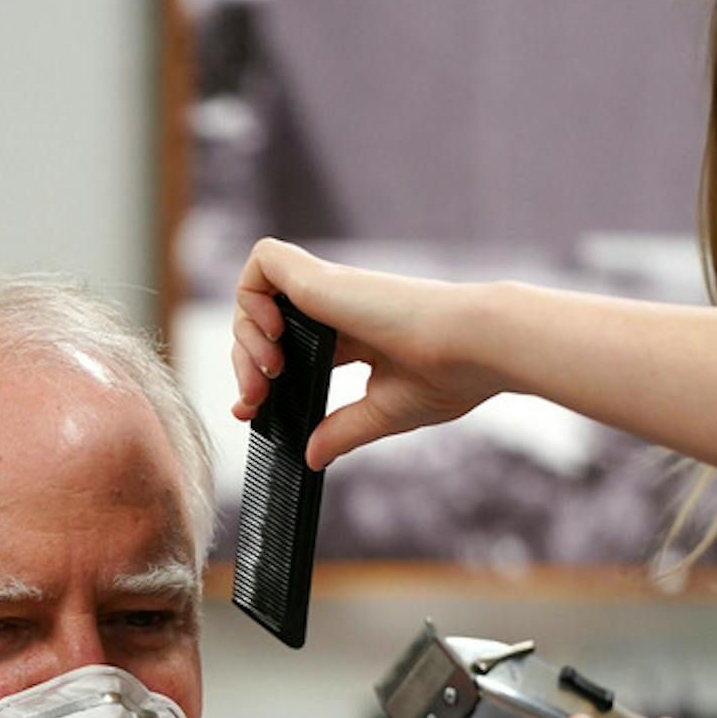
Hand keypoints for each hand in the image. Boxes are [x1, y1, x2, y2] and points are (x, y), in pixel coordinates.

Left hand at [230, 238, 502, 466]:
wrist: (472, 348)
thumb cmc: (448, 375)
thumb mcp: (382, 413)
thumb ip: (342, 431)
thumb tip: (313, 457)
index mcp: (352, 335)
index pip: (289, 349)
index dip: (259, 379)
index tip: (251, 413)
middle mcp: (336, 308)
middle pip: (263, 326)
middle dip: (244, 367)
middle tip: (255, 401)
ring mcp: (327, 288)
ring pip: (254, 293)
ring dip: (244, 339)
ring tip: (270, 372)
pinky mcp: (319, 275)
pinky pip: (263, 260)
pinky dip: (251, 297)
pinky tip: (275, 336)